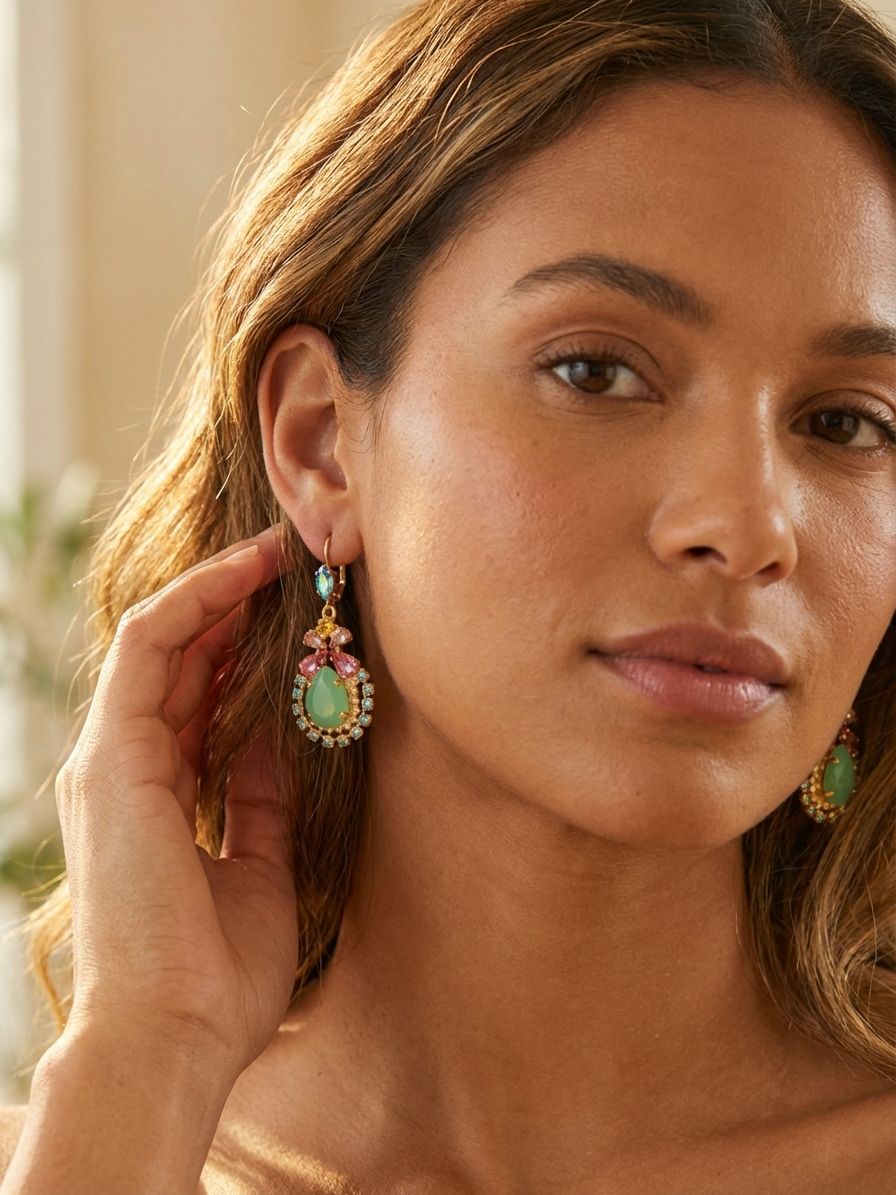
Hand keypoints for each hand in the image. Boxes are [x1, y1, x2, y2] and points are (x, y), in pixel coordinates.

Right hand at [53, 524, 298, 1080]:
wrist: (174, 1036)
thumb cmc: (219, 974)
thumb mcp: (261, 864)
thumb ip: (261, 796)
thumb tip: (283, 736)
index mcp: (158, 796)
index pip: (197, 697)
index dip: (244, 647)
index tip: (298, 613)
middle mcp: (127, 767)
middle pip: (182, 660)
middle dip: (236, 604)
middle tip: (295, 562)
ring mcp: (114, 757)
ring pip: (161, 639)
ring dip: (220, 588)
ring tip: (278, 552)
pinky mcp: (114, 753)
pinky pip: (151, 648)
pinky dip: (198, 603)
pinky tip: (246, 575)